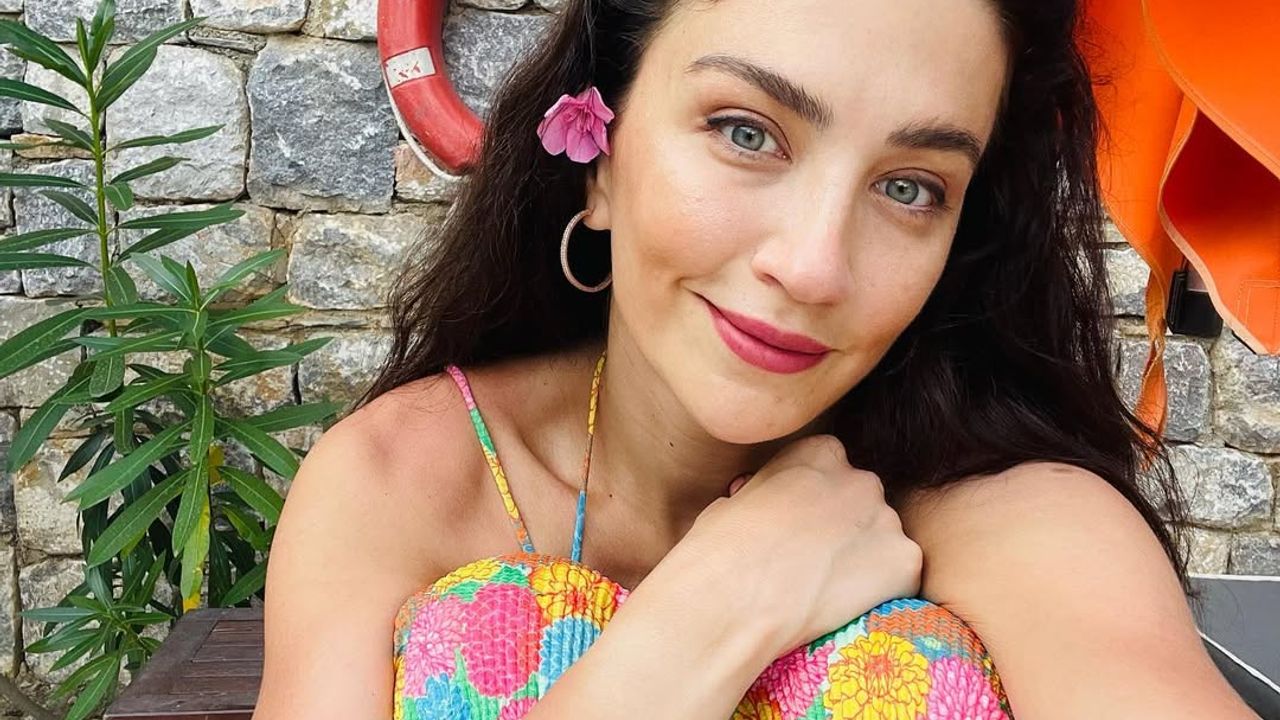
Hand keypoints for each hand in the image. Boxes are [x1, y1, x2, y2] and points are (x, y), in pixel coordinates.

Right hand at [684, 434, 922, 654]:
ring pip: (884, 541)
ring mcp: (887, 519)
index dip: (816, 502)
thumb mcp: (736, 500)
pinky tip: (844, 604)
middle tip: (816, 561)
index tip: (800, 526)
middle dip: (846, 529)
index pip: (833, 468)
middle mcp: (859, 477)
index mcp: (817, 452)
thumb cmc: (719, 550)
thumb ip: (770, 492)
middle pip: (863, 503)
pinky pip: (901, 576)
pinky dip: (882, 592)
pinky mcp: (905, 561)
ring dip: (863, 561)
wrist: (732, 597)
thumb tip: (766, 505)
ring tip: (826, 589)